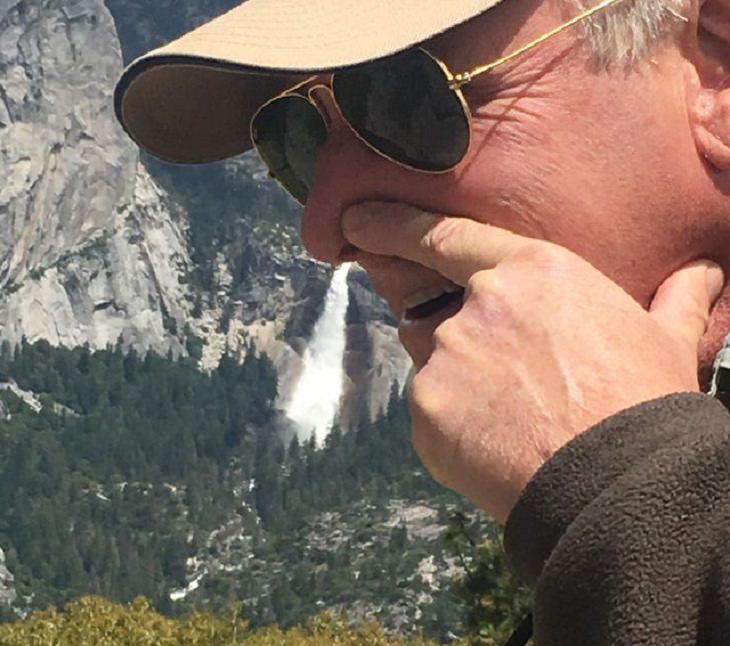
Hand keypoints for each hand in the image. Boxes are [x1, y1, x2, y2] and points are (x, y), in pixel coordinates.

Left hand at [343, 202, 724, 521]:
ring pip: (437, 365)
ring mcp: (445, 357)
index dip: (393, 224)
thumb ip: (675, 299)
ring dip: (464, 387)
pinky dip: (455, 427)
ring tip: (517, 422)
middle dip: (464, 346)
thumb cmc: (644, 405)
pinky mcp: (426, 410)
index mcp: (531, 272)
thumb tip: (705, 273)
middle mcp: (477, 305)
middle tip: (510, 387)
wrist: (620, 485)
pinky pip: (432, 412)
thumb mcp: (666, 340)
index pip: (443, 237)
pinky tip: (497, 445)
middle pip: (441, 316)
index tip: (356, 220)